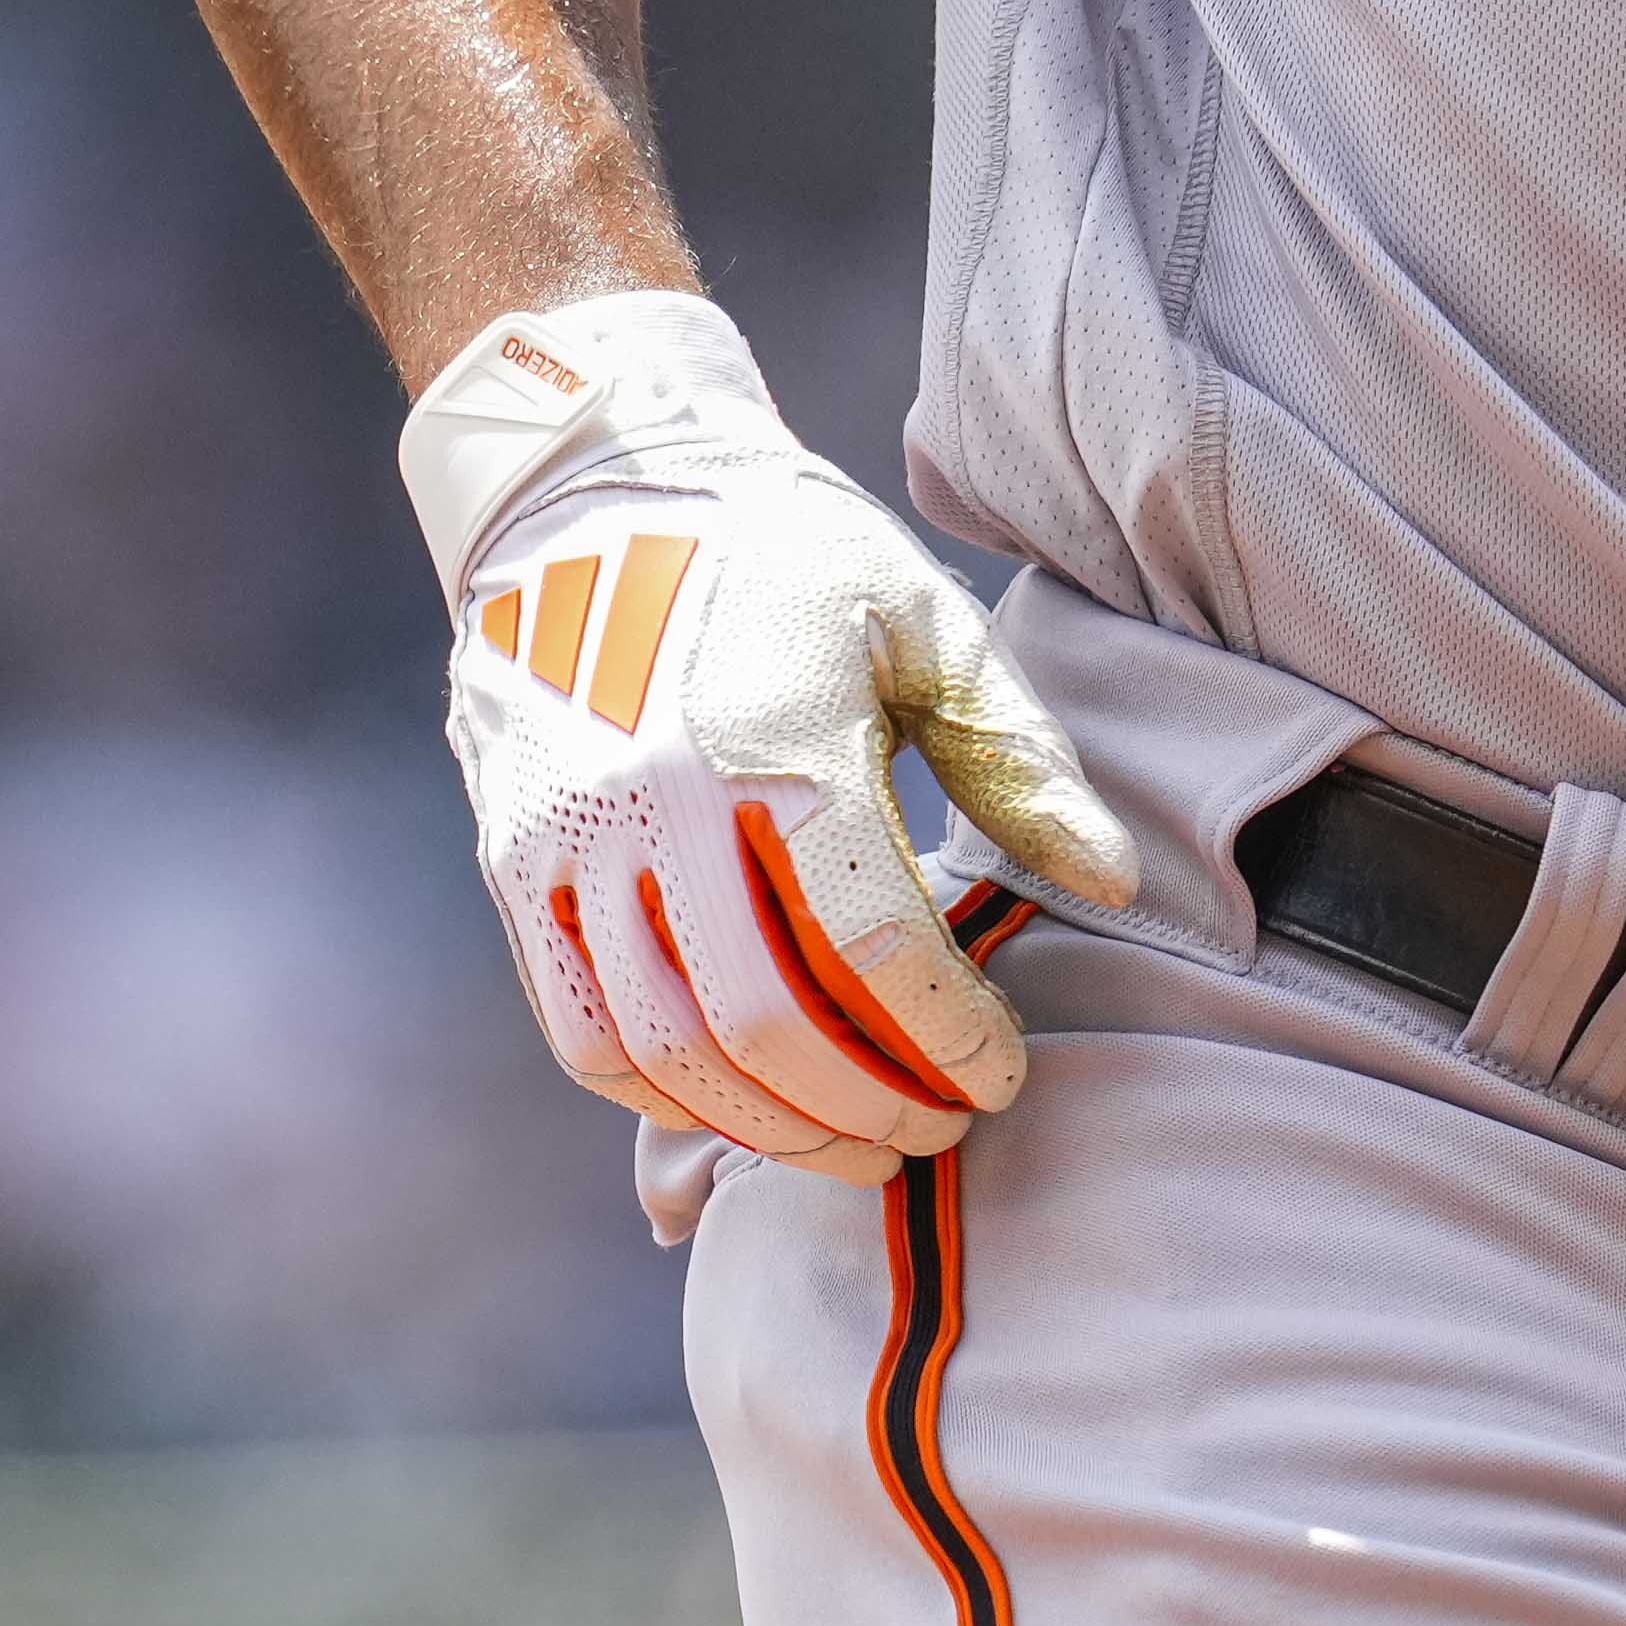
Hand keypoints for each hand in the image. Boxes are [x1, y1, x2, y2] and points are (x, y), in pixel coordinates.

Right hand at [398, 290, 1138, 1179]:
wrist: (598, 488)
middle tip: (940, 1126)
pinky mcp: (514, 862)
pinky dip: (667, 1091)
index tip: (1005, 1070)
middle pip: (765, 1022)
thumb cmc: (792, 555)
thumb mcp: (928, 622)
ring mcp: (567, 840)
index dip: (948, 1032)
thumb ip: (1019, 759)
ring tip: (856, 1138)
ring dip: (768, 1126)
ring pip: (663, 1049)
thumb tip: (1112, 882)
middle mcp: (655, 800)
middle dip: (868, 1104)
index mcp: (777, 737)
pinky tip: (747, 1100)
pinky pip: (581, 1026)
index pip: (871, 942)